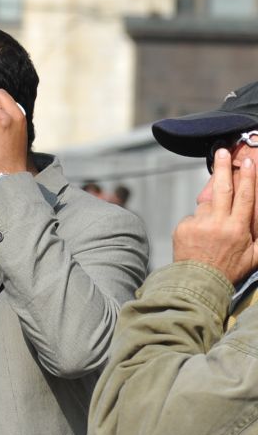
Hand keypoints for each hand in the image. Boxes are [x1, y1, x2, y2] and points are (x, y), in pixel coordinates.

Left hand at [173, 150, 257, 282]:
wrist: (198, 282)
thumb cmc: (229, 269)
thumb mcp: (254, 257)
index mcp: (237, 228)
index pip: (245, 197)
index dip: (248, 178)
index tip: (248, 162)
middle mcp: (218, 224)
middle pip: (222, 188)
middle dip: (222, 167)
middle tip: (220, 151)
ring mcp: (199, 224)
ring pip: (206, 206)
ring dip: (210, 212)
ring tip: (211, 233)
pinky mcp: (183, 227)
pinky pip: (193, 218)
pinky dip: (197, 224)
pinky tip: (199, 238)